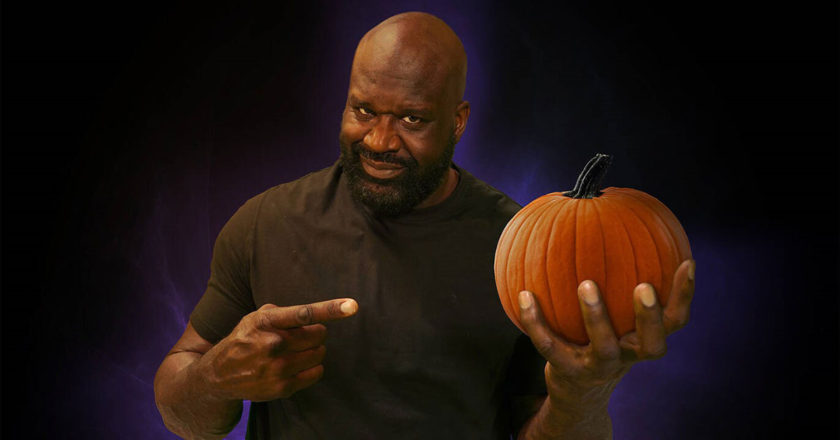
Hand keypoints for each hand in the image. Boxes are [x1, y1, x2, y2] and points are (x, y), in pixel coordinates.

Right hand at [197, 298, 357, 401]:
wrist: (218, 375)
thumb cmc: (244, 339)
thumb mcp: (255, 318)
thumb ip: (281, 312)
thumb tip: (311, 315)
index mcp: (266, 321)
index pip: (304, 313)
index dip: (331, 309)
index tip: (352, 305)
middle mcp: (273, 344)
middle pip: (319, 335)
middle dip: (316, 334)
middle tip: (304, 336)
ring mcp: (278, 368)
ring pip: (319, 354)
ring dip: (314, 351)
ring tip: (296, 352)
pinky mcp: (282, 387)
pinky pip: (316, 372)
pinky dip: (312, 367)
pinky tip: (296, 365)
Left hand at [518, 259, 694, 406]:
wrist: (577, 389)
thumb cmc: (600, 337)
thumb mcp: (617, 314)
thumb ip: (621, 278)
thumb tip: (610, 216)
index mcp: (644, 339)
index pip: (676, 320)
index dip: (685, 295)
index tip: (687, 262)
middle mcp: (629, 356)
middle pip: (652, 344)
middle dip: (650, 316)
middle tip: (643, 286)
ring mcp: (598, 367)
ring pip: (604, 347)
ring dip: (597, 317)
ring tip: (586, 284)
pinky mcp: (568, 371)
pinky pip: (549, 345)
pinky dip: (535, 321)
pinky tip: (523, 294)